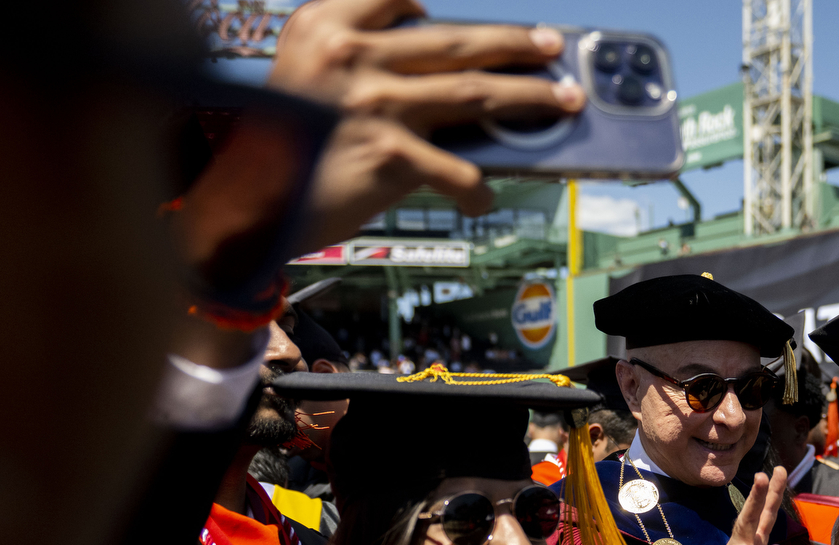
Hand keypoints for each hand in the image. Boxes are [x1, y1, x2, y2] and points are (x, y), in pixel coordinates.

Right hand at [268, 0, 584, 246]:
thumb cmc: (282, 143)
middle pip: (456, 43)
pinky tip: (484, 200)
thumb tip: (435, 37)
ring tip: (563, 100)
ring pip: (474, 94)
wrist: (248, 204)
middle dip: (514, 46)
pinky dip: (477, 188)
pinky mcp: (391, 154)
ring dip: (528, 98)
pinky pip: (456, 169)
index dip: (445, 9)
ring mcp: (375, 103)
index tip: (485, 20)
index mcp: (327, 24)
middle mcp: (352, 55)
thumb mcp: (304, 71)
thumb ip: (360, 45)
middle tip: (552, 47)